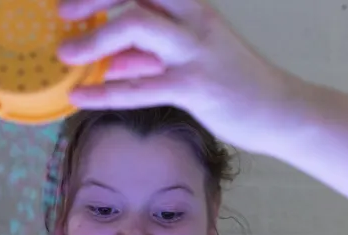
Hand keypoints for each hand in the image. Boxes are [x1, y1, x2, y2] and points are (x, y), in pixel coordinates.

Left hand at [56, 0, 301, 151]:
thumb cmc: (238, 83)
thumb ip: (150, 55)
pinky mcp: (194, 87)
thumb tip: (109, 60)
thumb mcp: (192, 59)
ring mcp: (194, 52)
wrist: (283, 110)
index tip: (76, 0)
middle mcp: (192, 20)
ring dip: (93, 39)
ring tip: (66, 55)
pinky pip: (139, 87)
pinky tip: (80, 97)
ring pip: (135, 26)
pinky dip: (104, 92)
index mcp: (192, 8)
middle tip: (64, 13)